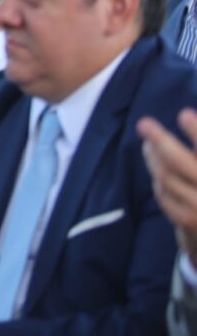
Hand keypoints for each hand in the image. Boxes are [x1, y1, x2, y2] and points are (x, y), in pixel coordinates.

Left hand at [140, 109, 196, 262]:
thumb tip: (187, 116)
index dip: (196, 132)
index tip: (183, 114)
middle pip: (180, 162)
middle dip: (161, 140)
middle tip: (144, 123)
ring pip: (166, 176)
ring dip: (153, 157)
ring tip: (148, 144)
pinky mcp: (187, 221)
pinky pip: (163, 194)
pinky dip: (158, 180)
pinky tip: (157, 170)